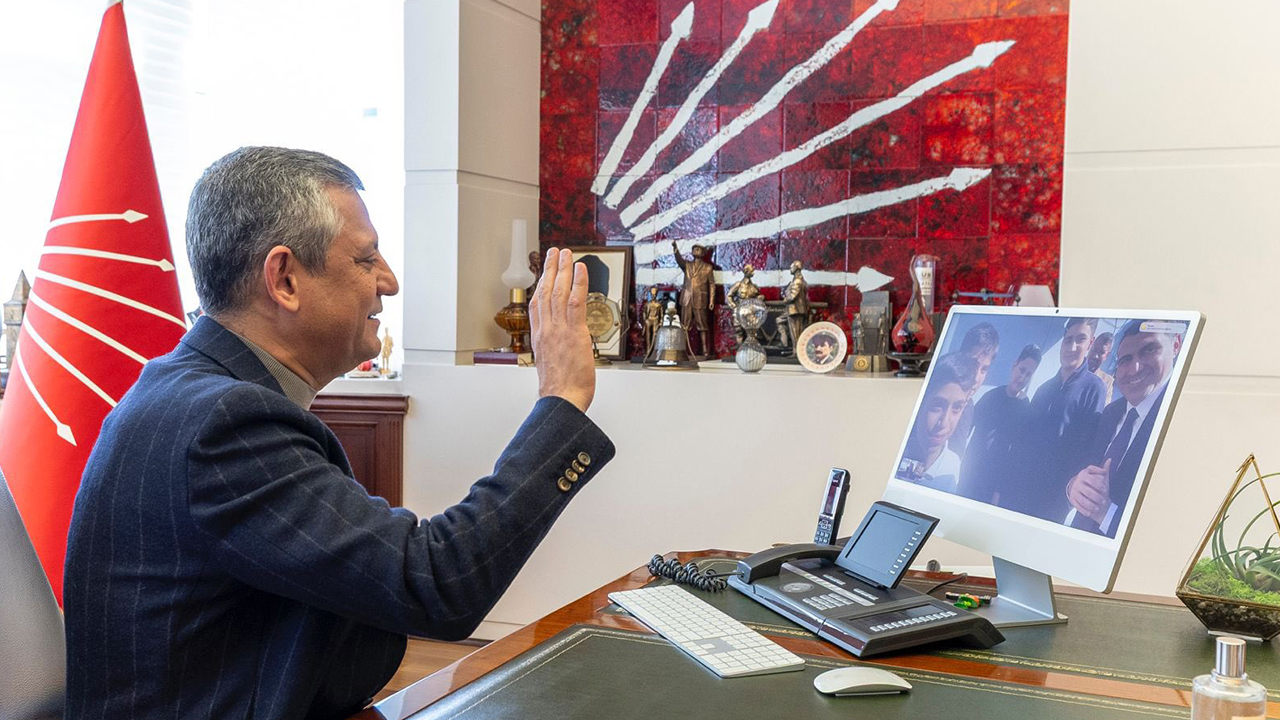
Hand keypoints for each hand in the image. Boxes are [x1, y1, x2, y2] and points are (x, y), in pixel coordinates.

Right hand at [529, 248, 595, 412]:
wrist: (560, 401)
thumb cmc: (560, 391)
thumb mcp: (552, 366)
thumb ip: (555, 352)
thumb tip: (562, 349)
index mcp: (540, 338)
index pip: (537, 305)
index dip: (540, 285)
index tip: (543, 273)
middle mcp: (547, 330)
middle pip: (545, 292)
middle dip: (550, 270)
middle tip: (554, 253)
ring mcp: (559, 330)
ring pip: (558, 292)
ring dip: (562, 269)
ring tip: (565, 254)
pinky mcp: (574, 332)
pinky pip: (575, 301)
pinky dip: (578, 283)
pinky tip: (580, 269)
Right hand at [1066, 459, 1110, 523]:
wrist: (1087, 494)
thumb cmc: (1097, 486)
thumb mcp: (1101, 478)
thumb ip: (1104, 470)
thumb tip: (1109, 460)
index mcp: (1084, 474)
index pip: (1093, 479)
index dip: (1100, 485)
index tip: (1105, 489)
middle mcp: (1077, 481)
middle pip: (1089, 492)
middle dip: (1098, 497)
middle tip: (1103, 500)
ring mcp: (1074, 491)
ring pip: (1084, 500)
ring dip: (1092, 505)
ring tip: (1098, 507)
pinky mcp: (1072, 499)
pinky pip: (1079, 506)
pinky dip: (1086, 510)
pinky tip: (1091, 512)